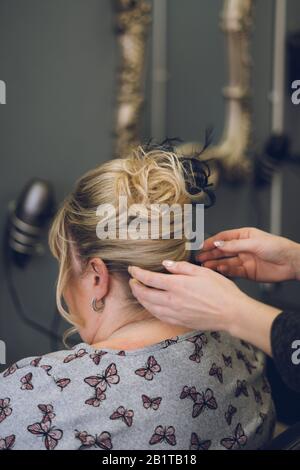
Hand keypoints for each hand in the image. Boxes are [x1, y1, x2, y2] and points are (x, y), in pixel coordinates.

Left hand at [128, 260, 281, 355]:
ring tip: (138, 291)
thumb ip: (181, 267)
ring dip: (140, 298)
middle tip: (132, 280)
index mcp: (177, 285)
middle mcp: (172, 300)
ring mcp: (174, 313)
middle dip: (135, 286)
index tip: (132, 269)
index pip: (149, 278)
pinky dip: (150, 309)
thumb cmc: (221, 291)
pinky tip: (151, 305)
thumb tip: (166, 264)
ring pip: (149, 307)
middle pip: (144, 294)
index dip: (137, 273)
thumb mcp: (202, 272)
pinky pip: (158, 316)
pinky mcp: (178, 321)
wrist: (231, 313)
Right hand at [197, 227, 299, 282]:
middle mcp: (243, 248)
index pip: (224, 238)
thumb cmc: (278, 247)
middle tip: (200, 258)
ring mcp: (244, 260)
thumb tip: (218, 244)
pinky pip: (233, 271)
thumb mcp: (254, 243)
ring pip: (226, 262)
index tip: (202, 246)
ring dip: (216, 264)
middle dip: (211, 254)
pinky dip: (226, 271)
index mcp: (244, 236)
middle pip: (223, 251)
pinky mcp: (247, 272)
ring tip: (206, 266)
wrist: (291, 263)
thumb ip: (234, 245)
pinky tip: (220, 270)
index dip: (212, 242)